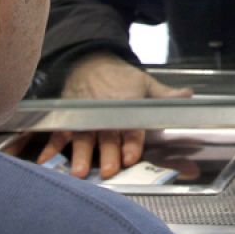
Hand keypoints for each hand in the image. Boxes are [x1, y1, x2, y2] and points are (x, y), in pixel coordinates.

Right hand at [33, 54, 191, 178]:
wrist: (90, 61)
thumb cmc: (121, 78)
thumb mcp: (146, 83)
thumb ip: (165, 95)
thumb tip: (188, 96)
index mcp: (126, 106)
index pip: (131, 127)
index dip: (131, 143)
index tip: (130, 157)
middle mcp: (104, 113)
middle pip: (108, 136)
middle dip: (108, 153)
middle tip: (109, 170)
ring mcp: (84, 117)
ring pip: (84, 138)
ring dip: (81, 155)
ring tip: (79, 172)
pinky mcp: (69, 118)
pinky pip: (59, 133)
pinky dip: (51, 147)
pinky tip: (45, 160)